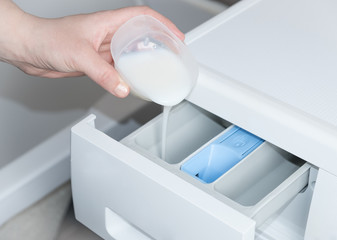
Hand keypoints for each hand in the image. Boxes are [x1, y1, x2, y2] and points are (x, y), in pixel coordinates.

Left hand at [0, 1, 183, 97]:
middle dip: (159, 43)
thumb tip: (123, 87)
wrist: (28, 49)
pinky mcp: (96, 63)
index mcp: (107, 22)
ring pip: (130, 53)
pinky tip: (133, 81)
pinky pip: (118, 68)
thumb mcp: (79, 55)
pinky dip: (129, 74)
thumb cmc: (47, 38)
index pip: (142, 16)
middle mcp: (107, 34)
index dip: (162, 24)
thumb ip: (103, 73)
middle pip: (141, 35)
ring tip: (158, 70)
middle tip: (172, 55)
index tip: (176, 36)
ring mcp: (102, 49)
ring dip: (144, 60)